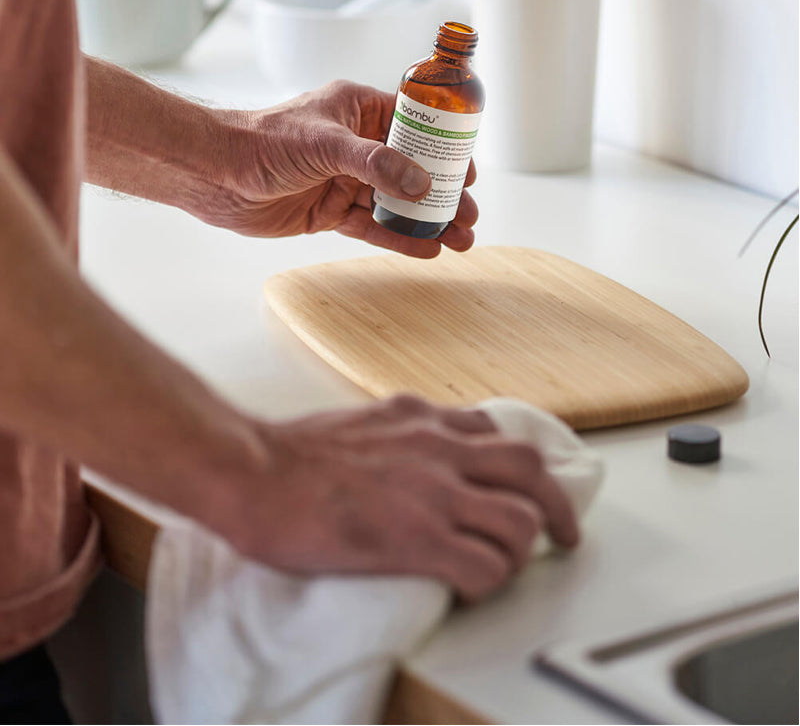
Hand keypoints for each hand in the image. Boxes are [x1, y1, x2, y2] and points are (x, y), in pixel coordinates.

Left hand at [201, 80, 478, 258]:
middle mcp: (356, 147)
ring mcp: (345, 182)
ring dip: (428, 223)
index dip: (445, 150)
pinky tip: (426, 251)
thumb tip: (422, 185)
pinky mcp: (331, 212)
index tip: (469, 173)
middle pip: (412, 172)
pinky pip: (372, 228)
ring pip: (396, 204)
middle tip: (471, 216)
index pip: (415, 128)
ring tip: (461, 241)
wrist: (216, 177)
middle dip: (444, 196)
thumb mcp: (325, 144)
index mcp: (358, 112)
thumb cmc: (263, 141)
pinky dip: (398, 240)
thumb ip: (375, 163)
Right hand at [219, 395, 578, 601]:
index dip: (519, 467)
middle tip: (561, 531)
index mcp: (421, 418)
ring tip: (501, 566)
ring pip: (519, 520)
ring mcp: (432, 492)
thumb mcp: (359, 422)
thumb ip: (398, 433)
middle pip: (529, 469)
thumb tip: (411, 454)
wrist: (252, 471)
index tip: (526, 488)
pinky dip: (488, 581)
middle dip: (555, 504)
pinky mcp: (417, 538)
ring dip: (519, 549)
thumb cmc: (291, 452)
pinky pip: (484, 567)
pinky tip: (468, 588)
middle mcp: (438, 446)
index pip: (496, 432)